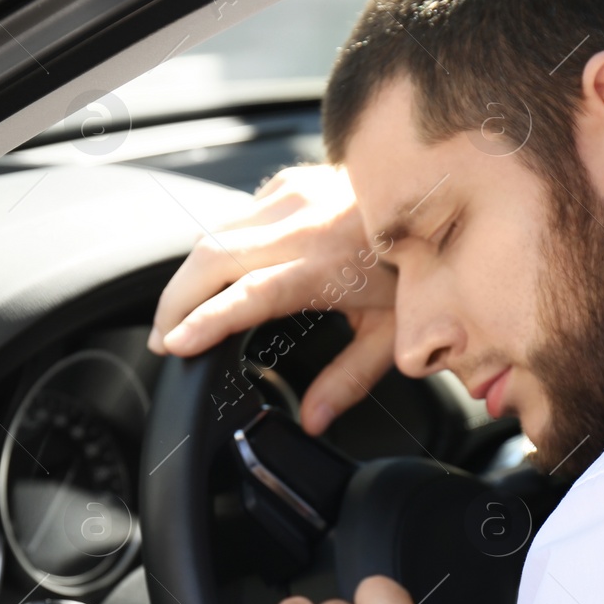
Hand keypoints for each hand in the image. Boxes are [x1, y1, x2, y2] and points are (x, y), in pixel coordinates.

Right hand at [147, 164, 396, 434]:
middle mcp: (302, 225)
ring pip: (212, 234)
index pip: (248, 295)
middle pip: (210, 258)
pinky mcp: (288, 183)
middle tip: (162, 338)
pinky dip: (216, 250)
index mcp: (327, 266)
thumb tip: (313, 420)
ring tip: (180, 313)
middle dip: (173, 301)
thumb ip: (349, 379)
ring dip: (188, 276)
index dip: (203, 321)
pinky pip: (234, 218)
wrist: (441, 192)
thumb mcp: (394, 332)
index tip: (172, 345)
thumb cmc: (421, 263)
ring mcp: (292, 197)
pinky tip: (219, 276)